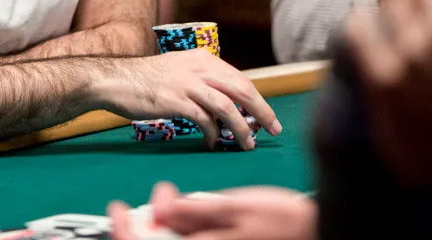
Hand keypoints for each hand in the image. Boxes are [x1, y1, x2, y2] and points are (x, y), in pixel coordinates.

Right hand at [95, 50, 281, 150]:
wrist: (114, 80)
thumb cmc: (144, 79)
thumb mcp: (178, 70)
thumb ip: (201, 81)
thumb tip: (225, 103)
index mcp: (202, 57)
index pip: (241, 78)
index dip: (258, 99)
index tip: (267, 116)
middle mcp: (199, 67)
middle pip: (242, 90)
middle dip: (262, 112)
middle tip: (273, 129)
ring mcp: (187, 83)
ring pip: (228, 107)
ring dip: (242, 129)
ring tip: (248, 144)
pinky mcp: (176, 100)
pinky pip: (204, 120)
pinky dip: (213, 134)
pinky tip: (211, 143)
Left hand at [108, 183, 314, 239]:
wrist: (315, 231)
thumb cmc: (282, 219)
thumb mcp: (237, 207)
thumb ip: (197, 213)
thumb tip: (159, 213)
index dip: (125, 232)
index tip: (116, 209)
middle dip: (144, 225)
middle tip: (152, 199)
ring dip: (161, 225)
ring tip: (171, 199)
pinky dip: (178, 228)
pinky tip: (186, 210)